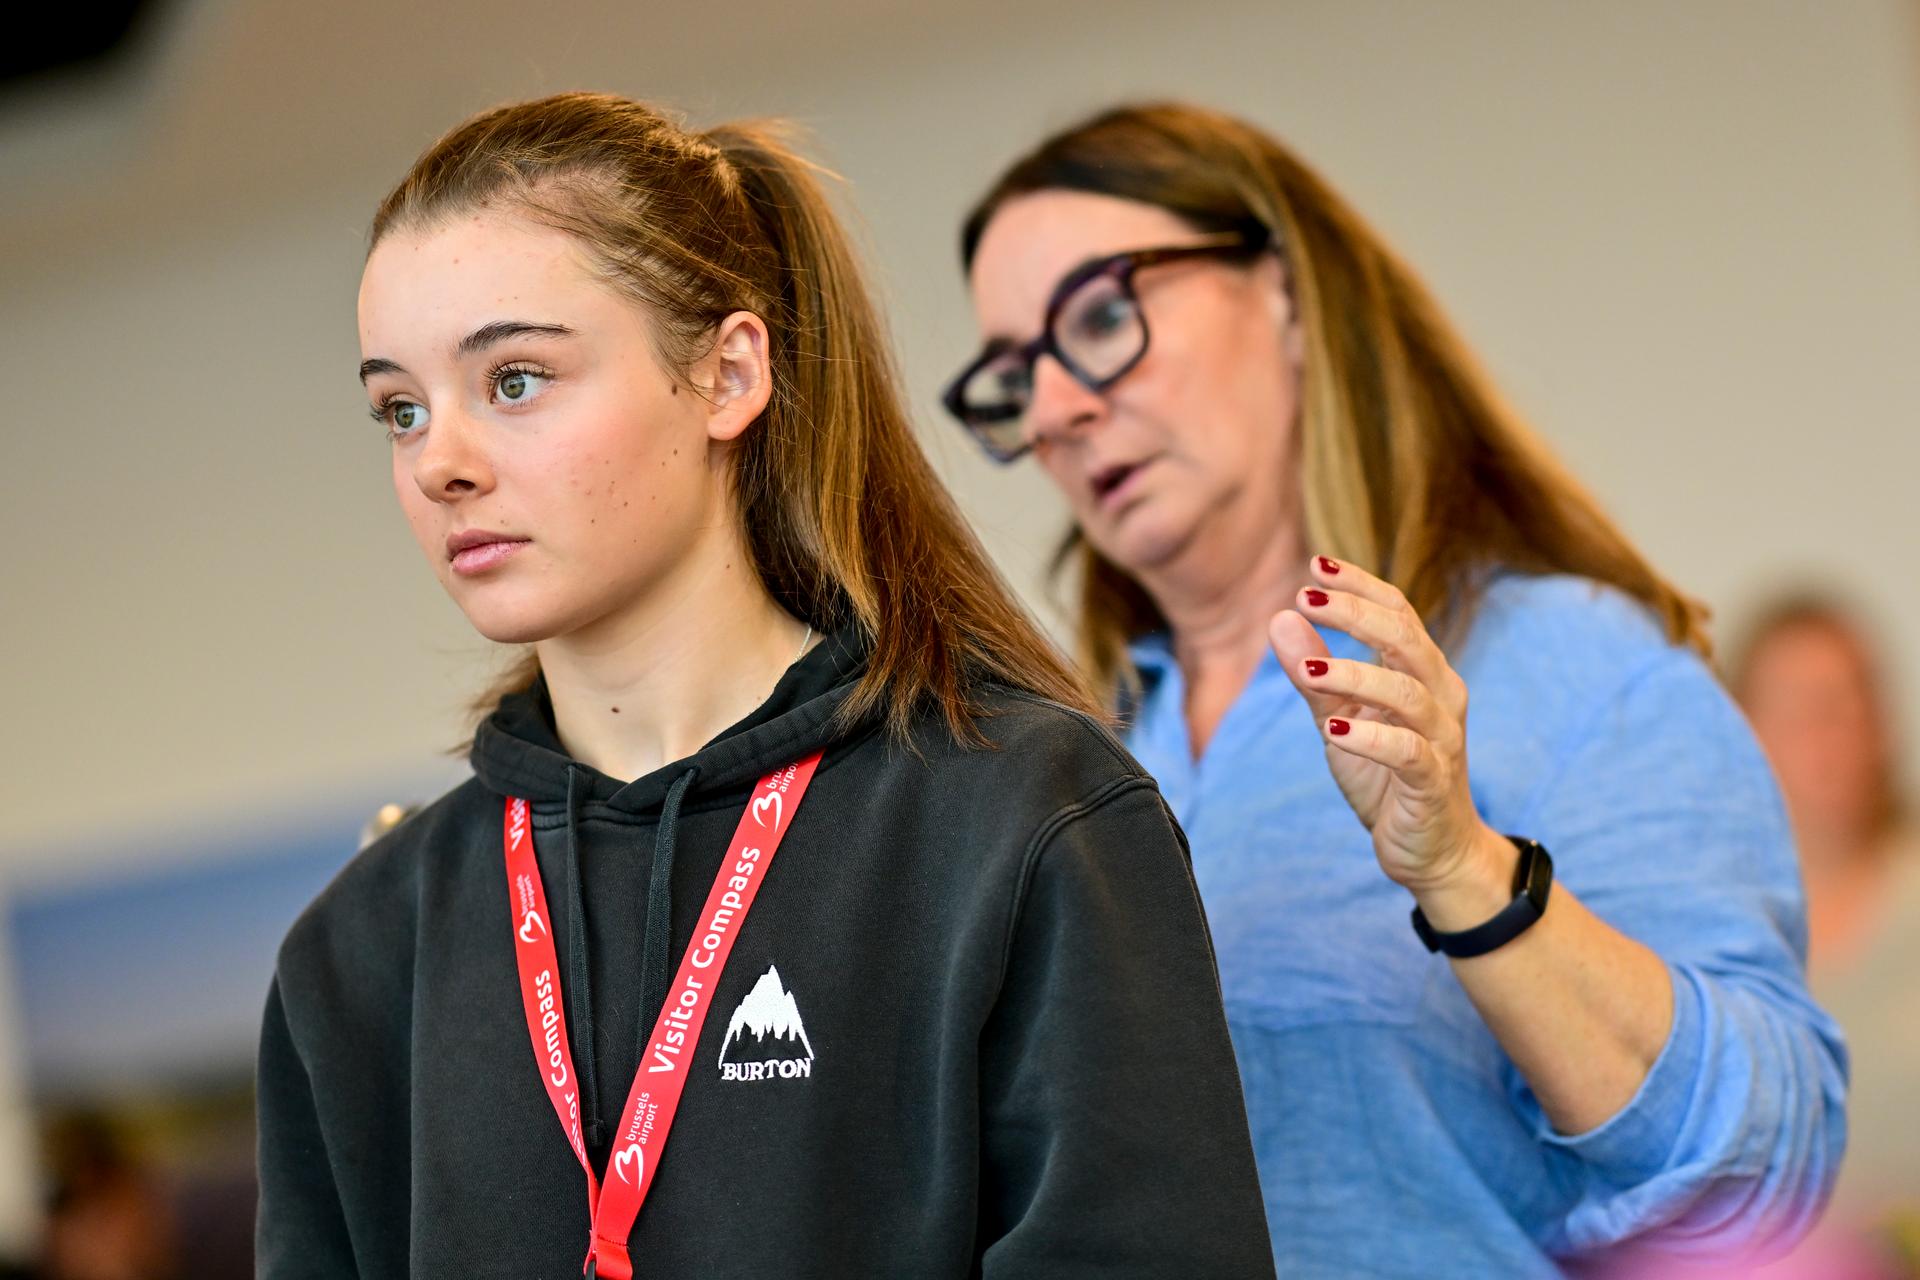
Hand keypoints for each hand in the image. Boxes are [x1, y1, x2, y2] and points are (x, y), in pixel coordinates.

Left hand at [1268, 556, 1509, 903]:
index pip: (1398, 612)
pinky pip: (1408, 752)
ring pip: (1407, 693)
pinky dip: (1371, 738)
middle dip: (1356, 614)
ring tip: (1308, 670)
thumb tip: (1279, 618)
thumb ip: (1312, 674)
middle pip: (1406, 639)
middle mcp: (1440, 696)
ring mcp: (1442, 739)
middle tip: (1306, 598)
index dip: (1360, 586)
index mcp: (1420, 673)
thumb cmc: (1385, 776)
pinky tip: (1334, 731)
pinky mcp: (1433, 783)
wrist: (1431, 850)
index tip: (1316, 565)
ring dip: (1354, 675)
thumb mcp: (1339, 718)